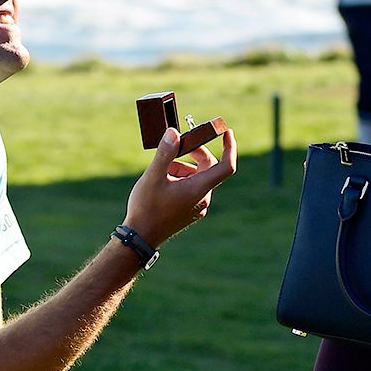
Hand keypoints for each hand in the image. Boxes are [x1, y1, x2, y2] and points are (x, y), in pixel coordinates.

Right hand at [123, 126, 237, 249]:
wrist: (140, 238)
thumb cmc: (146, 208)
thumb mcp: (153, 176)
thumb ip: (165, 153)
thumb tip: (174, 132)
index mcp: (199, 189)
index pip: (226, 166)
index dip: (229, 148)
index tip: (227, 132)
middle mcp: (203, 199)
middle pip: (208, 168)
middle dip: (194, 154)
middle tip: (177, 145)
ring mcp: (197, 207)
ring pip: (197, 178)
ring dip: (183, 167)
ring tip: (161, 170)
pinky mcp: (190, 212)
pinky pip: (192, 189)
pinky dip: (181, 179)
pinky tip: (163, 182)